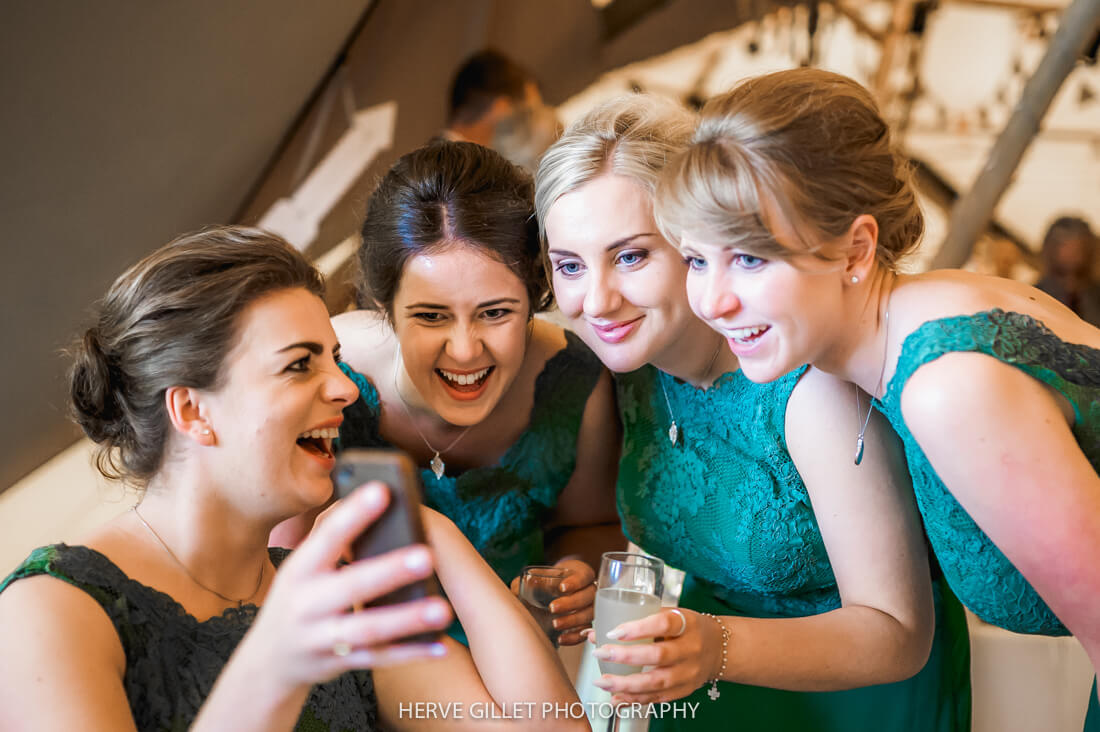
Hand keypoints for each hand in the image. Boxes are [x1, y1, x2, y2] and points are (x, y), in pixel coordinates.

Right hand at [240, 482, 454, 693]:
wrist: (269, 659)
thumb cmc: (299, 597)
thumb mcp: (302, 569)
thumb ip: (332, 544)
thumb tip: (382, 505)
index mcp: (300, 569)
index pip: (328, 536)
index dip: (354, 513)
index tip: (383, 490)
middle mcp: (306, 603)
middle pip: (351, 585)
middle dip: (389, 571)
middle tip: (427, 556)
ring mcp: (320, 637)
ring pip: (368, 628)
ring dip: (407, 619)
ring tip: (442, 609)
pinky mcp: (337, 662)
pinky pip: (378, 657)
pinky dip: (409, 652)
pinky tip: (439, 645)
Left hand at [509, 558, 594, 645]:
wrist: (552, 593)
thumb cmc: (548, 582)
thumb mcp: (539, 577)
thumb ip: (529, 581)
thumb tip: (522, 588)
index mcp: (580, 574)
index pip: (584, 576)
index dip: (575, 582)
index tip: (562, 587)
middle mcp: (589, 590)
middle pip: (589, 596)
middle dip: (571, 603)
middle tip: (552, 608)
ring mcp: (589, 607)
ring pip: (590, 614)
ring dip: (573, 620)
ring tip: (555, 624)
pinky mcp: (586, 623)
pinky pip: (585, 631)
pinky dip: (575, 637)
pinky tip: (562, 638)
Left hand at [591, 608, 724, 703]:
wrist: (719, 649)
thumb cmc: (687, 628)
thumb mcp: (671, 615)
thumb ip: (637, 620)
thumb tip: (596, 632)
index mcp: (687, 624)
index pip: (663, 624)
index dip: (638, 628)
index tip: (613, 632)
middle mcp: (690, 649)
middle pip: (658, 655)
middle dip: (625, 656)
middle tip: (600, 654)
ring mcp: (688, 673)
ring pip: (657, 682)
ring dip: (626, 684)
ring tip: (602, 682)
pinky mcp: (684, 690)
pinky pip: (658, 698)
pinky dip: (635, 700)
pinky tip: (617, 698)